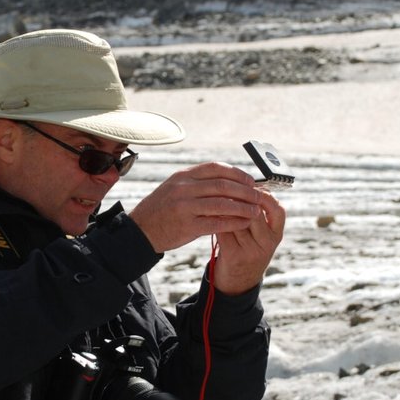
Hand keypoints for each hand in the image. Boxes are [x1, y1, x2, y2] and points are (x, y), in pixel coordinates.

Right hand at [127, 162, 273, 255]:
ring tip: (255, 211)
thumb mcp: (174, 188)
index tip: (250, 180)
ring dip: (243, 207)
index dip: (236, 173)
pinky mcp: (187, 226)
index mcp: (183, 176)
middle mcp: (183, 188)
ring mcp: (185, 207)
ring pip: (222, 203)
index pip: (215, 168)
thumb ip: (197, 183)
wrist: (140, 231)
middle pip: (222, 185)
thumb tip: (227, 181)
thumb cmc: (161, 210)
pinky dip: (233, 222)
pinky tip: (243, 223)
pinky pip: (216, 222)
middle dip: (245, 191)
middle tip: (259, 196)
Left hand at [212, 187, 285, 293]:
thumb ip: (258, 214)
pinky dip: (215, 219)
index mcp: (276, 234)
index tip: (251, 186)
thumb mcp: (260, 234)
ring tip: (214, 194)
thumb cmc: (247, 248)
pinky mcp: (235, 257)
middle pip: (254, 213)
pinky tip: (209, 212)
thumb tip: (247, 183)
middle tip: (226, 186)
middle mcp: (267, 243)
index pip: (278, 210)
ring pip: (237, 221)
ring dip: (225, 206)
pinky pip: (224, 231)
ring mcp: (251, 251)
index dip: (265, 196)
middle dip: (240, 199)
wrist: (238, 282)